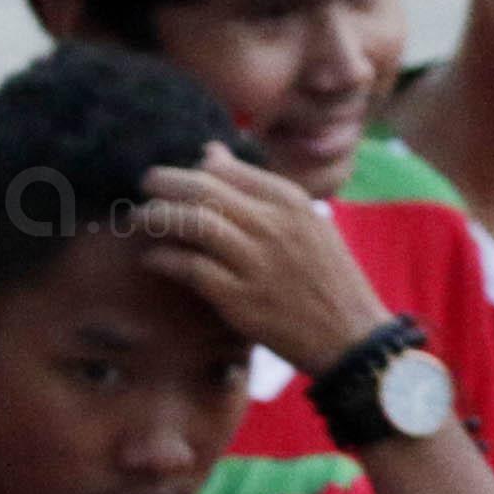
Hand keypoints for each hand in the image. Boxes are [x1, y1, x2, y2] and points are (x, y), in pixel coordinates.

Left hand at [139, 143, 392, 372]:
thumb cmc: (328, 281)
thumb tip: (210, 154)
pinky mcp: (242, 300)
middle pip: (203, 188)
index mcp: (292, 203)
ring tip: (141, 219)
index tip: (176, 180)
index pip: (226, 169)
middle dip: (164, 183)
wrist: (352, 339)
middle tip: (146, 187)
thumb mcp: (307, 224)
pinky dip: (164, 258)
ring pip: (192, 223)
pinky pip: (190, 268)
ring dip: (156, 217)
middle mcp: (275, 226)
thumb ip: (260, 189)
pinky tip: (153, 258)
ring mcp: (257, 264)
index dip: (192, 170)